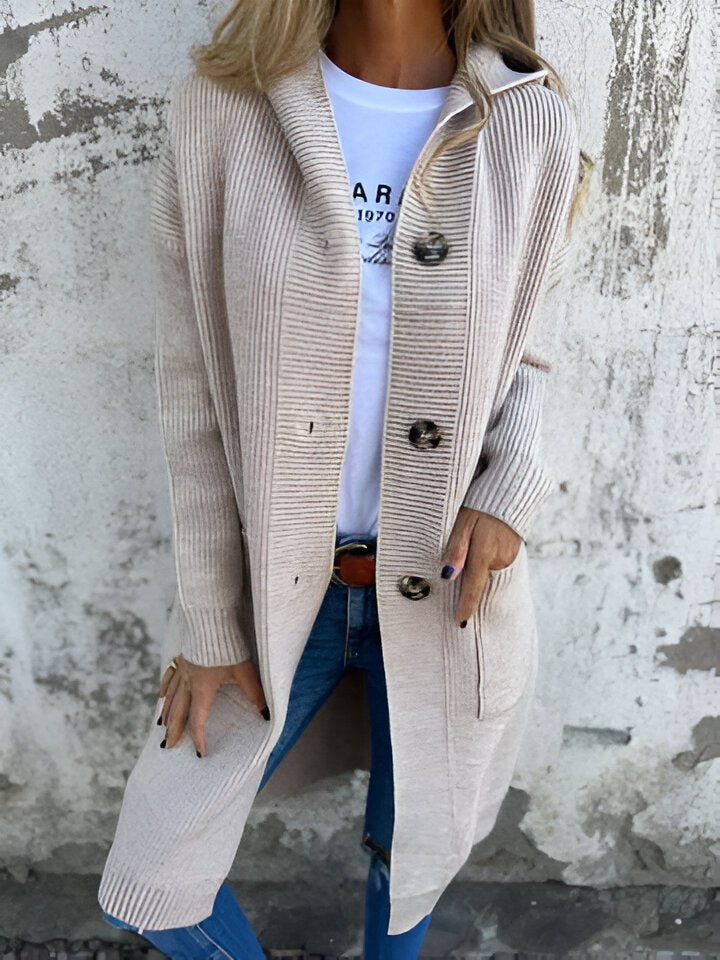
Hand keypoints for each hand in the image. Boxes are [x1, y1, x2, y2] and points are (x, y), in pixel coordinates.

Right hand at [157, 654, 268, 757]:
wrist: (209, 617)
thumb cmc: (228, 644)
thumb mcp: (244, 670)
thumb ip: (254, 692)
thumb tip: (265, 713)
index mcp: (203, 688)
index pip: (198, 720)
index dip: (199, 738)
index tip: (200, 753)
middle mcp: (188, 682)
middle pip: (178, 712)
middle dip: (173, 731)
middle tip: (167, 747)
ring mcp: (182, 669)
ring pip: (170, 697)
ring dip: (166, 714)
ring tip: (162, 727)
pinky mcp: (181, 656)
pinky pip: (168, 677)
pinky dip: (164, 690)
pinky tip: (161, 696)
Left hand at [440, 508, 522, 625]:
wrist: (511, 492)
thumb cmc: (481, 505)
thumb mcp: (462, 524)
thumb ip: (456, 550)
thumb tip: (448, 576)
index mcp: (483, 555)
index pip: (472, 589)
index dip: (466, 607)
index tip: (461, 623)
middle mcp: (498, 560)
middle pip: (477, 578)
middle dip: (468, 575)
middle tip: (463, 556)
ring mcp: (508, 557)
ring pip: (486, 569)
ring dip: (477, 561)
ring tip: (475, 540)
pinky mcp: (514, 552)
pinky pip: (495, 561)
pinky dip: (487, 556)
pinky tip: (485, 540)